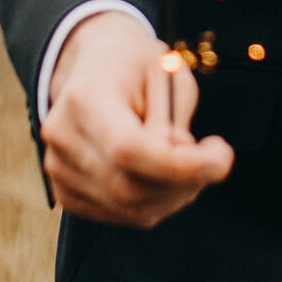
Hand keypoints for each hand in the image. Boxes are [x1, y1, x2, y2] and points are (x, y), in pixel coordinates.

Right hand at [41, 13, 234, 226]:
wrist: (94, 67)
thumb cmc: (135, 65)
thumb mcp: (167, 72)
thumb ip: (174, 118)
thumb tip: (179, 163)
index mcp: (86, 95)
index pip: (128, 149)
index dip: (179, 166)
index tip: (221, 159)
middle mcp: (63, 135)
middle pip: (130, 187)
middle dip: (186, 182)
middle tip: (213, 157)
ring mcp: (59, 167)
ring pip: (129, 209)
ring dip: (174, 195)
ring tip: (190, 163)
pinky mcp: (66, 191)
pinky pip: (120, 215)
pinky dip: (153, 203)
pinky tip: (164, 175)